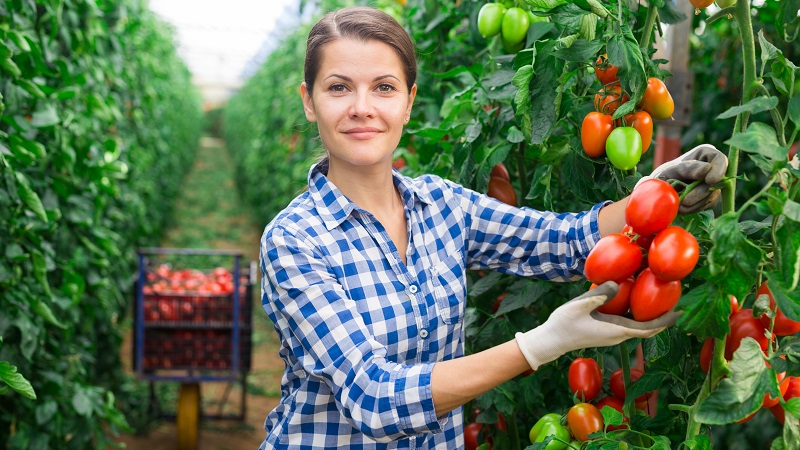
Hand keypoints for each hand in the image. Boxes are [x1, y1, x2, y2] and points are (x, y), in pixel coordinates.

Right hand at [515, 282, 678, 369]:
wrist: (552, 340)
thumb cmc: (563, 324)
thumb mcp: (578, 305)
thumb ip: (598, 295)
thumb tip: (616, 283)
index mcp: (615, 330)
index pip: (647, 328)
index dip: (665, 321)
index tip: (679, 312)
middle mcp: (618, 335)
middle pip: (647, 329)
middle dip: (663, 318)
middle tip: (677, 303)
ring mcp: (612, 335)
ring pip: (639, 327)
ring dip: (651, 317)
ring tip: (661, 300)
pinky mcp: (607, 332)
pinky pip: (629, 324)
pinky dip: (639, 315)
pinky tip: (636, 302)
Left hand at [635, 144, 727, 213]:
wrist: (659, 192)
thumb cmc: (665, 175)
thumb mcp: (672, 170)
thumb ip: (687, 168)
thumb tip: (706, 168)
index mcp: (705, 155)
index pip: (720, 159)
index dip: (718, 170)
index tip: (709, 181)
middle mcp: (713, 169)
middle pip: (717, 181)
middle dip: (700, 193)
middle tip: (685, 201)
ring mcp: (713, 184)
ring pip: (712, 195)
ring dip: (695, 203)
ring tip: (678, 204)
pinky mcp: (710, 198)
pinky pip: (706, 205)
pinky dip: (694, 208)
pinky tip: (682, 208)